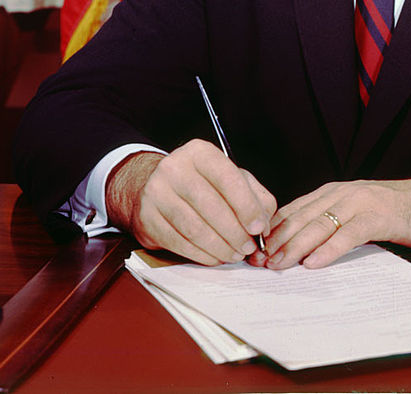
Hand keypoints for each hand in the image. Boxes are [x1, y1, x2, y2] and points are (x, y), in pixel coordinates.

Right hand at [105, 140, 276, 265]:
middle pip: (211, 206)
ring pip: (195, 228)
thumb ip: (254, 195)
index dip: (247, 206)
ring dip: (220, 247)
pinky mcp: (147, 218)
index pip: (228, 178)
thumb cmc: (201, 183)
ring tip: (234, 255)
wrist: (154, 187)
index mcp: (200, 152)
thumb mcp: (229, 178)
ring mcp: (157, 192)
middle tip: (249, 248)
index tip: (259, 227)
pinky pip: (179, 242)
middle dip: (235, 233)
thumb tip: (264, 223)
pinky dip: (202, 255)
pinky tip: (215, 257)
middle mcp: (175, 168)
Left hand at [252, 171, 410, 270]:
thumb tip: (298, 249)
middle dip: (277, 240)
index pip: (294, 209)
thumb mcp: (355, 213)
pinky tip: (314, 263)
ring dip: (295, 246)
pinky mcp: (377, 216)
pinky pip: (348, 234)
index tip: (254, 250)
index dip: (272, 230)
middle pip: (301, 217)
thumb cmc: (394, 211)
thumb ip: (330, 224)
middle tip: (259, 262)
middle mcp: (341, 192)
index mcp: (333, 192)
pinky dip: (329, 249)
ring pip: (319, 224)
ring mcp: (359, 202)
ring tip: (278, 265)